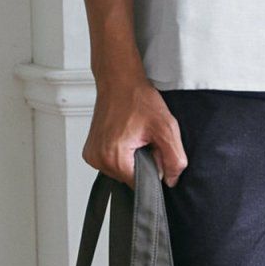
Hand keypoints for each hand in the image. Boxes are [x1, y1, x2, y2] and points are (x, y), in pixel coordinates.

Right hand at [82, 68, 187, 186]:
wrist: (119, 81)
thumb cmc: (138, 99)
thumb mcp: (166, 128)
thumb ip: (174, 159)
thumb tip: (171, 180)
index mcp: (114, 158)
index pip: (141, 184)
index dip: (154, 169)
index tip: (153, 148)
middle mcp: (98, 160)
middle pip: (129, 178)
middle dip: (142, 163)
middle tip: (144, 138)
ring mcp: (91, 156)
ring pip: (121, 171)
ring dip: (131, 159)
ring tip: (133, 135)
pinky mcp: (90, 151)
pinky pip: (112, 163)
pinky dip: (121, 154)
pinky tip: (124, 136)